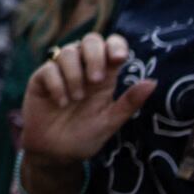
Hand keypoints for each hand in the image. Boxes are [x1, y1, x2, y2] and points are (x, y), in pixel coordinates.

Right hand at [18, 33, 151, 165]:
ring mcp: (60, 72)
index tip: (119, 59)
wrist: (54, 154)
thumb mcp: (110, 122)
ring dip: (75, 75)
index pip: (111, 46)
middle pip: (91, 40)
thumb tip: (153, 82)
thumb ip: (129, 103)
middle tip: (96, 80)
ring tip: (76, 99)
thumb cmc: (84, 137)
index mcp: (104, 76)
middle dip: (95, 56)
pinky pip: (49, 68)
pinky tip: (60, 103)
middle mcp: (82, 69)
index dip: (116, 45)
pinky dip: (57, 85)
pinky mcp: (40, 79)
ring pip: (68, 51)